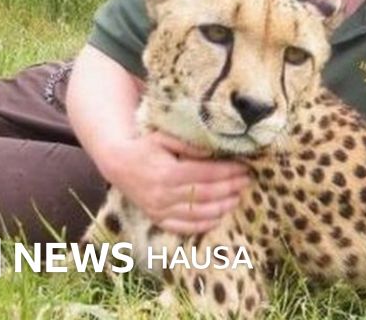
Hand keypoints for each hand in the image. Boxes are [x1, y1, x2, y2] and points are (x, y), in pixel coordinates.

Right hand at [102, 131, 249, 234]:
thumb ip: (188, 143)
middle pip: (205, 194)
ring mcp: (159, 210)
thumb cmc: (146, 147)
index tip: (244, 167)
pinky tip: (219, 217)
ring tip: (238, 198)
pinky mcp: (157, 219)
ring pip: (197, 213)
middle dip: (230, 188)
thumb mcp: (163, 137)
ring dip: (222, 207)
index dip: (227, 171)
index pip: (205, 174)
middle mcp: (163, 194)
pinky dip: (203, 224)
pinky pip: (183, 227)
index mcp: (166, 172)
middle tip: (247, 181)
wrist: (118, 164)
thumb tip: (213, 150)